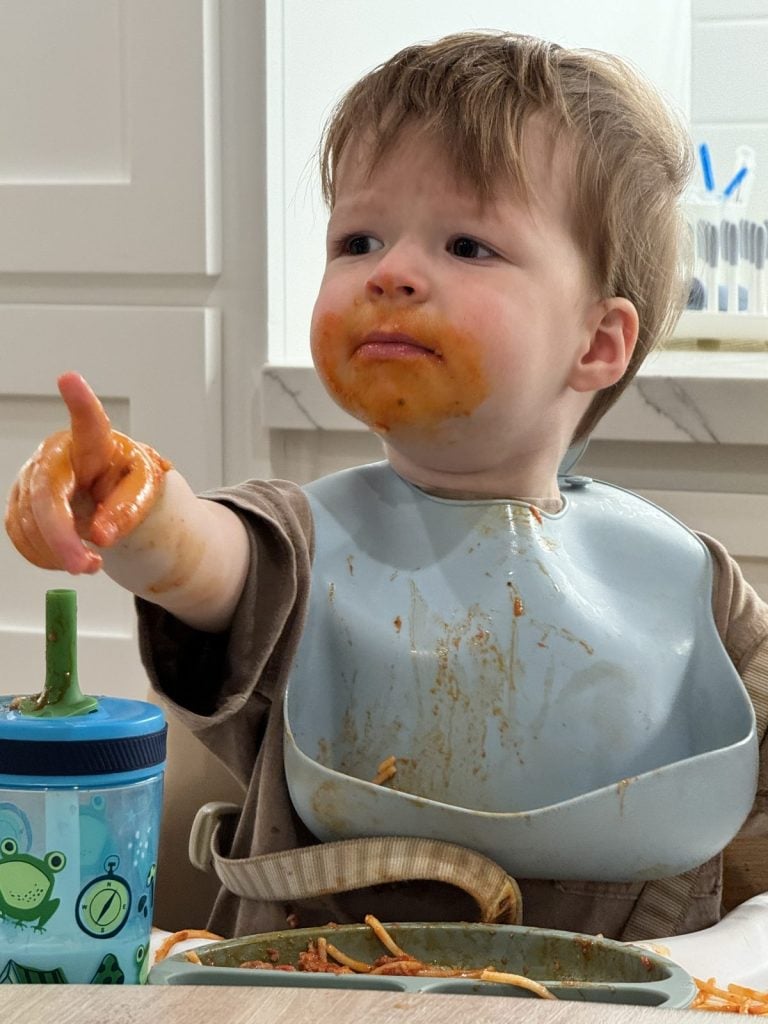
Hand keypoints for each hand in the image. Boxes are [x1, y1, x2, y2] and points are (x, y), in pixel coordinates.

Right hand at [5, 372, 170, 573]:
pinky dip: (44, 556)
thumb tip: (101, 535)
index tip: (70, 380)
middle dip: (62, 537)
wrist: (110, 491)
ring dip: (58, 552)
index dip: (80, 403)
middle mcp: (56, 454)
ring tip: (89, 562)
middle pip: (46, 495)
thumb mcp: (145, 490)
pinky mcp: (19, 502)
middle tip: (87, 566)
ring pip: (29, 522)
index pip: (89, 422)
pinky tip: (64, 556)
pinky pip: (21, 536)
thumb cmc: (127, 480)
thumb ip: (129, 510)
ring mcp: (31, 477)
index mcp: (94, 442)